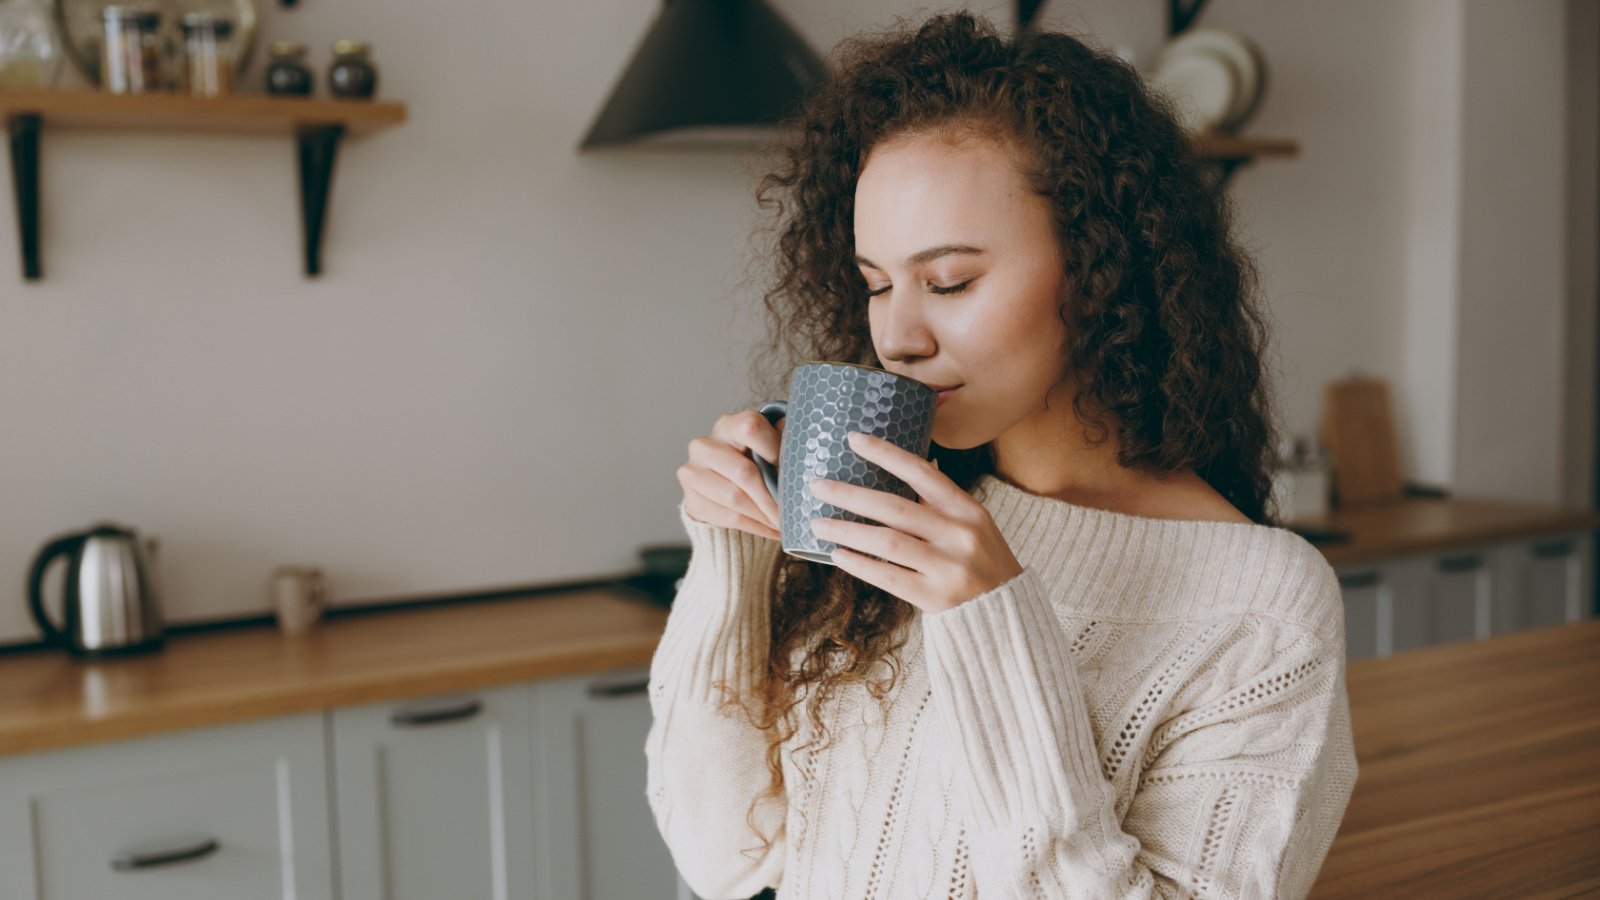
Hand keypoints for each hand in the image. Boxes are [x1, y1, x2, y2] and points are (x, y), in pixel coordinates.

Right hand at [676, 410, 785, 540]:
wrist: (721, 480)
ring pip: (735, 498)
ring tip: (784, 522)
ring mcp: (692, 473)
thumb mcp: (767, 443)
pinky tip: (771, 529)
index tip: (791, 472)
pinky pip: (727, 517)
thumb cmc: (752, 458)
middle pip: (743, 472)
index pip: (750, 429)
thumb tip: (803, 448)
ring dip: (764, 515)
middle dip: (772, 496)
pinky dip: (754, 526)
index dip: (774, 451)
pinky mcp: (691, 500)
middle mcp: (704, 446)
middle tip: (793, 511)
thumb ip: (783, 440)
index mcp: (728, 425)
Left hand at [807, 431, 1023, 613]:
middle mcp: (959, 535)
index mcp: (968, 510)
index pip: (922, 473)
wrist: (1008, 614)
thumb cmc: (983, 562)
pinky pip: (888, 576)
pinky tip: (838, 554)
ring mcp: (948, 568)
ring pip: (886, 542)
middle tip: (818, 486)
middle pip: (895, 508)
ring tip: (817, 524)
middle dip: (850, 495)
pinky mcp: (935, 597)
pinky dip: (859, 564)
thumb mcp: (973, 525)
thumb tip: (905, 465)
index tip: (853, 440)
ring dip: (847, 530)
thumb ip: (940, 502)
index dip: (886, 454)